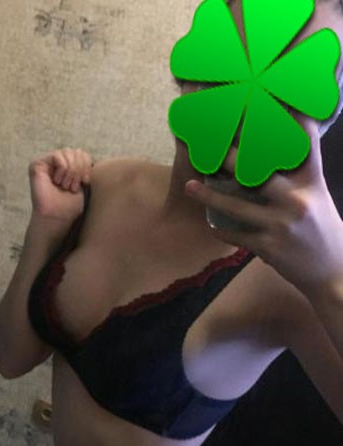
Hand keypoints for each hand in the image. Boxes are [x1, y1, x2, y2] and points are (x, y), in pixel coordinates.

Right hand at [28, 147, 92, 222]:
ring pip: (67, 152)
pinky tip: (57, 181)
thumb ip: (84, 166)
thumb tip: (85, 154)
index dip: (86, 165)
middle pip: (76, 151)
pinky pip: (57, 155)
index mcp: (69, 166)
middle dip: (78, 169)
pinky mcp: (37, 164)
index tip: (86, 181)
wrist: (57, 215)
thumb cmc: (70, 204)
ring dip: (70, 171)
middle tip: (73, 186)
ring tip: (65, 186)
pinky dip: (61, 169)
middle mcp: (58, 163)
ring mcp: (47, 163)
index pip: (82, 153)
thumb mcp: (83, 183)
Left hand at [185, 114, 342, 297]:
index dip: (288, 121)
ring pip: (238, 206)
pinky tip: (211, 225)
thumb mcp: (317, 195)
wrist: (331, 271)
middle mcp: (296, 200)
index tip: (264, 102)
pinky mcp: (269, 248)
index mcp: (311, 183)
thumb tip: (277, 150)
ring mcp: (280, 225)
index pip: (304, 144)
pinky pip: (237, 236)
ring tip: (190, 186)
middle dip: (231, 158)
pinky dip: (223, 231)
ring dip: (210, 197)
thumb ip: (300, 173)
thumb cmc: (322, 229)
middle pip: (259, 173)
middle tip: (208, 144)